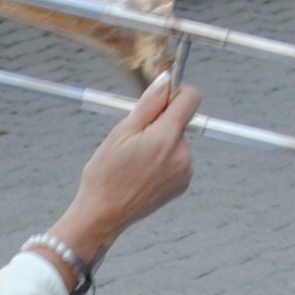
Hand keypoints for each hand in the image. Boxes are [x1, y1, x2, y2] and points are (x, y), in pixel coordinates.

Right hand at [46, 72, 199, 276]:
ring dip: (161, 142)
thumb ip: (148, 104)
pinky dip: (163, 159)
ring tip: (135, 159)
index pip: (191, 99)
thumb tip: (166, 80)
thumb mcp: (121, 132)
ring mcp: (185, 172)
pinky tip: (142, 171)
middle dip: (160, 122)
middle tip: (133, 139)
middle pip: (181, 121)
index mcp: (167, 138)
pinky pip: (177, 160)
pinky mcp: (182, 185)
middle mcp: (183, 155)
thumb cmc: (105, 174)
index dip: (176, 92)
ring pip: (177, 141)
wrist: (103, 215)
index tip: (160, 97)